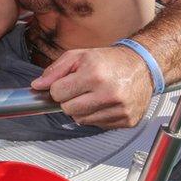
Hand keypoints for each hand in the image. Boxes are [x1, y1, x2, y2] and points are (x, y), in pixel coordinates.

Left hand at [30, 46, 154, 128]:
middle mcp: (108, 93)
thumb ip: (55, 70)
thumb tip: (37, 86)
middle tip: (79, 90)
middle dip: (68, 100)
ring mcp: (119, 109)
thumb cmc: (109, 60)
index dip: (58, 88)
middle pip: (68, 109)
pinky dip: (96, 116)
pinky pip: (97, 125)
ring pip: (81, 120)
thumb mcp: (79, 56)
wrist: (143, 66)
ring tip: (93, 95)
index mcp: (94, 74)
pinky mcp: (127, 120)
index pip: (58, 93)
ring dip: (81, 110)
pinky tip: (104, 103)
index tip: (65, 84)